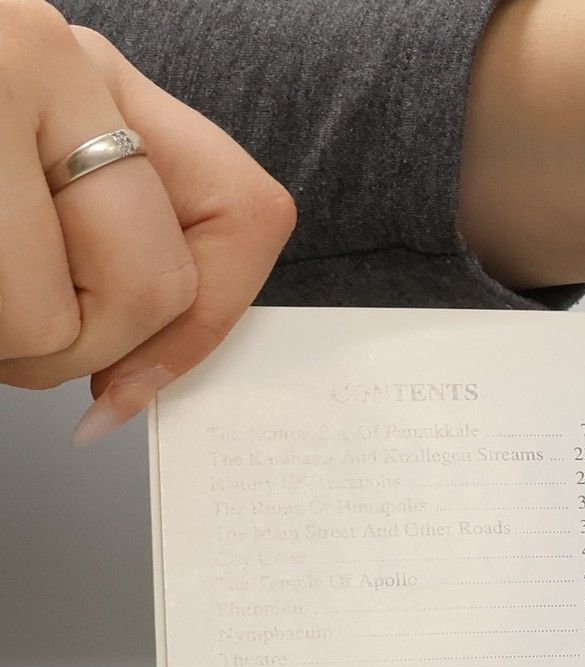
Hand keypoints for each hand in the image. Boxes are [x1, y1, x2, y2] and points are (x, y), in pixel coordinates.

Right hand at [0, 1, 292, 439]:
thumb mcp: (22, 166)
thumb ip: (106, 236)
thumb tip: (145, 378)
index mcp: (78, 65)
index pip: (246, 214)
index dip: (205, 323)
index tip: (138, 372)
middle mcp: (33, 57)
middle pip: (153, 289)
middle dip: (85, 350)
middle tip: (13, 330)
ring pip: (52, 324)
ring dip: (2, 350)